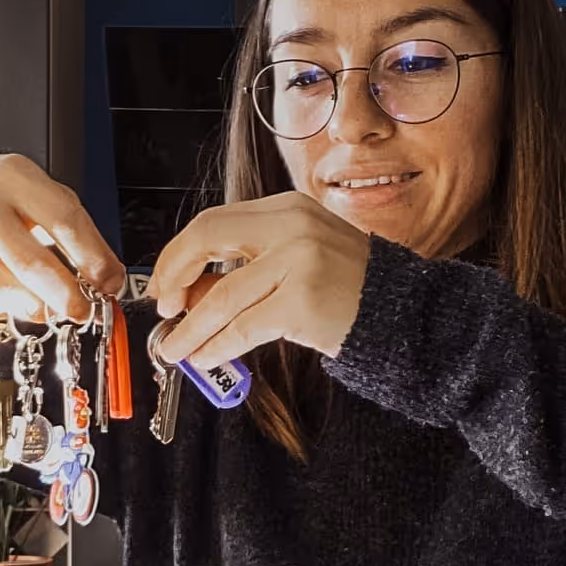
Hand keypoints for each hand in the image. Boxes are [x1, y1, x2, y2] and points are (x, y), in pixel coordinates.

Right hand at [0, 153, 126, 324]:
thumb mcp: (39, 194)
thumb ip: (75, 231)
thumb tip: (108, 280)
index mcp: (14, 177)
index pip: (63, 221)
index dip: (92, 258)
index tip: (109, 284)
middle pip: (31, 262)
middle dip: (65, 296)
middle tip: (82, 312)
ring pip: (1, 289)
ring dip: (33, 307)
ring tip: (46, 307)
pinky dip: (1, 309)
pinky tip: (8, 296)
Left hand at [148, 193, 371, 369]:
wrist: (401, 313)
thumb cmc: (348, 289)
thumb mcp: (298, 258)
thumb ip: (248, 267)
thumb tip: (188, 295)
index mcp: (286, 209)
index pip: (213, 221)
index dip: (178, 254)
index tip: (165, 282)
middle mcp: (292, 226)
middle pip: (206, 239)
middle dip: (173, 277)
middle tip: (163, 309)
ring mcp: (299, 261)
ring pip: (220, 296)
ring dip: (189, 329)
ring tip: (174, 350)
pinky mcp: (303, 302)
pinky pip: (243, 328)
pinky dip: (216, 346)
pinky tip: (205, 357)